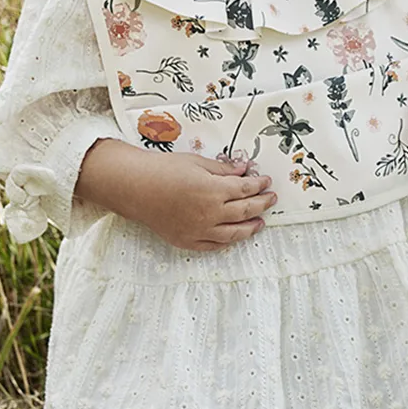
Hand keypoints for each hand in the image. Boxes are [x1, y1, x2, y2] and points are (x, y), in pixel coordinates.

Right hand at [130, 151, 277, 251]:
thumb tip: (244, 170)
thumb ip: (223, 170)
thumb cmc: (165, 170)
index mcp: (214, 190)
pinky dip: (227, 241)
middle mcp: (210, 213)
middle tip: (271, 199)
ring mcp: (199, 230)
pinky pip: (214, 245)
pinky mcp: (187, 241)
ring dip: (250, 227)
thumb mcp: (197, 162)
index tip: (266, 181)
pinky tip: (234, 236)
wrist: (136, 187)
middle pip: (245, 211)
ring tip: (260, 222)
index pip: (246, 188)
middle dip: (261, 204)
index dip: (259, 184)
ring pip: (234, 233)